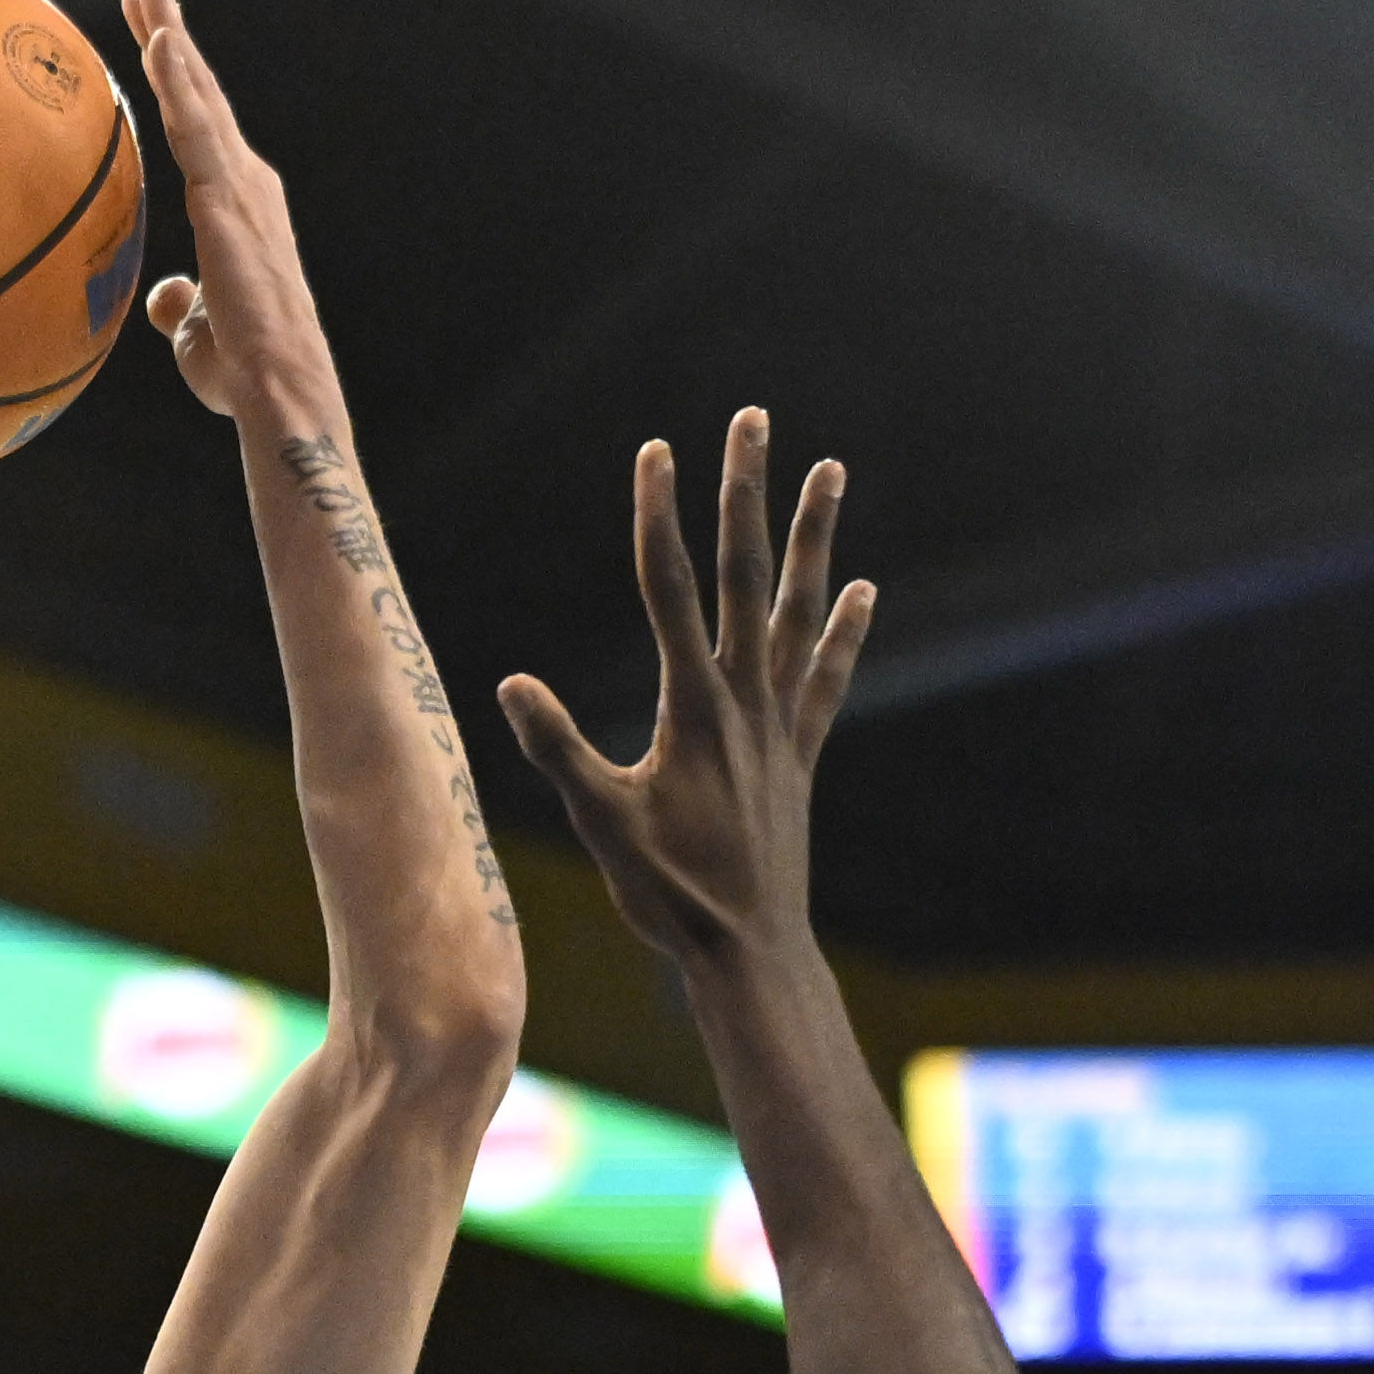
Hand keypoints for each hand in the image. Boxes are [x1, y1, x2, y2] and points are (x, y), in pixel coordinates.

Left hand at [122, 0, 339, 425]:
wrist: (279, 391)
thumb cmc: (244, 373)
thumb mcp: (198, 334)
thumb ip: (180, 305)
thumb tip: (163, 298)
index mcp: (238, 208)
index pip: (199, 129)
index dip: (176, 80)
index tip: (152, 34)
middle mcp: (246, 184)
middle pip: (201, 94)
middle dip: (173, 34)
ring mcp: (240, 187)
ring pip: (198, 96)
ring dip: (171, 36)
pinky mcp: (227, 199)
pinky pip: (196, 129)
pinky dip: (177, 81)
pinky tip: (160, 38)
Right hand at [498, 411, 877, 965]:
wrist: (748, 952)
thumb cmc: (668, 896)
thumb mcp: (602, 822)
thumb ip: (559, 749)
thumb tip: (511, 684)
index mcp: (692, 707)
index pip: (667, 589)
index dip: (659, 516)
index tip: (657, 450)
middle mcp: (744, 701)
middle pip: (743, 574)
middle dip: (745, 494)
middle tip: (754, 420)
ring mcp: (779, 726)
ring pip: (798, 610)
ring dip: (813, 538)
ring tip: (830, 470)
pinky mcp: (798, 757)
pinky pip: (825, 679)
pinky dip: (843, 634)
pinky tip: (863, 590)